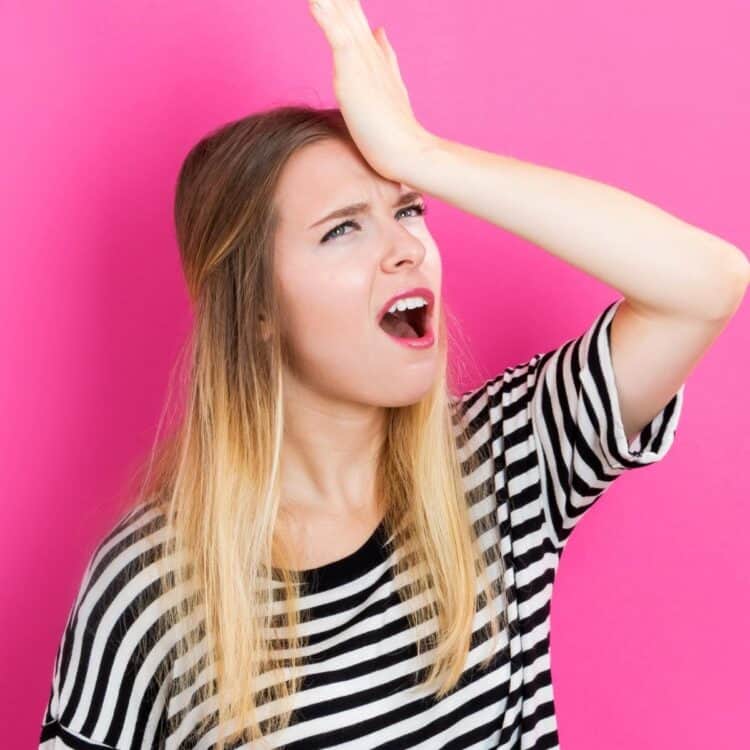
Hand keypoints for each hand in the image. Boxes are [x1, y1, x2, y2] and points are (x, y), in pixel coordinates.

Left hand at [308, 0, 433, 182]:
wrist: (407, 153)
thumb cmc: (394, 127)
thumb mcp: (388, 84)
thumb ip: (384, 55)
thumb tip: (380, 29)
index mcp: (369, 49)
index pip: (348, 6)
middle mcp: (364, 45)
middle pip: (344, 1)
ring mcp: (360, 57)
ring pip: (338, 9)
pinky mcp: (352, 72)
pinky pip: (336, 35)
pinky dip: (325, 15)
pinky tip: (315, 0)